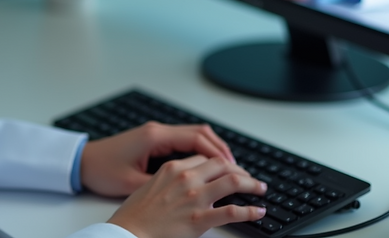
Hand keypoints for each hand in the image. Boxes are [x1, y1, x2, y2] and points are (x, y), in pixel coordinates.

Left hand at [80, 122, 233, 197]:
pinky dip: (199, 150)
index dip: (219, 154)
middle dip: (222, 150)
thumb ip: (163, 185)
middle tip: (238, 170)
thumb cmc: (103, 170)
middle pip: (200, 133)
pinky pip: (183, 141)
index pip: (198, 139)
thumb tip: (189, 194)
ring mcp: (155, 134)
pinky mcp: (152, 140)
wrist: (82, 162)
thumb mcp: (134, 183)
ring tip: (228, 168)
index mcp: (155, 137)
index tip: (235, 169)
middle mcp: (158, 131)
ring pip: (194, 135)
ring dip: (212, 149)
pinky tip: (206, 166)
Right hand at [107, 156, 266, 237]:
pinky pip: (233, 212)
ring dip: (252, 184)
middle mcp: (187, 178)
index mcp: (173, 168)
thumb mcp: (148, 185)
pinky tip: (259, 212)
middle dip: (240, 169)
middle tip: (248, 177)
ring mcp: (195, 198)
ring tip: (260, 188)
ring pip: (233, 181)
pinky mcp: (201, 219)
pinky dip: (250, 211)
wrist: (128, 231)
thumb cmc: (134, 213)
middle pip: (222, 164)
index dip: (220, 162)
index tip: (227, 168)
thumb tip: (182, 180)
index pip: (204, 158)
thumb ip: (168, 179)